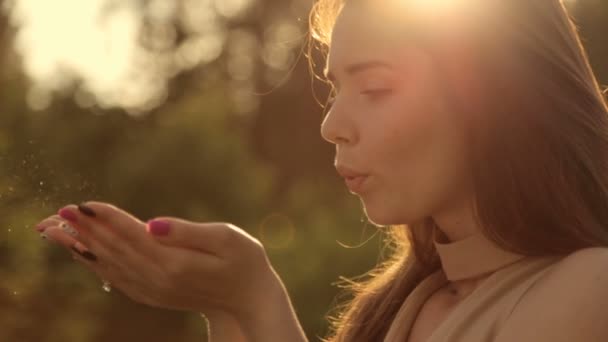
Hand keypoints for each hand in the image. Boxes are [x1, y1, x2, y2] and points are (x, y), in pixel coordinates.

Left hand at [36, 201, 283, 319]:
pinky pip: (116, 278)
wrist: (248, 299)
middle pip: (114, 251)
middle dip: (86, 230)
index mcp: (175, 263)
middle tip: (57, 212)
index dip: (107, 219)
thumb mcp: (226, 239)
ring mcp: (154, 290)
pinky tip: (84, 253)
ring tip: (58, 230)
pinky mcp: (153, 294)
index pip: (133, 236)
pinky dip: (96, 264)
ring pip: (109, 266)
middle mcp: (158, 280)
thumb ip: (188, 232)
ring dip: (83, 247)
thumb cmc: (245, 262)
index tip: (83, 204)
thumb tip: (152, 224)